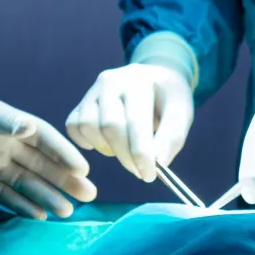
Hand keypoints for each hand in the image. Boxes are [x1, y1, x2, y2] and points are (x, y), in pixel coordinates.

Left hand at [0, 82, 96, 219]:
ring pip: (27, 182)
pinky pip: (4, 195)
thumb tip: (28, 128)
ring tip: (69, 211)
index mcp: (6, 121)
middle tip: (90, 194)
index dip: (64, 153)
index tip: (84, 168)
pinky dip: (22, 205)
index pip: (43, 138)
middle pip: (42, 163)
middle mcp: (4, 142)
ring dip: (48, 195)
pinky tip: (40, 216)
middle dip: (66, 178)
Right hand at [65, 63, 193, 182]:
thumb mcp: (181, 113)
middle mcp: (112, 80)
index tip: (149, 175)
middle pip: (109, 126)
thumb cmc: (168, 99)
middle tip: (140, 171)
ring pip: (87, 126)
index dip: (141, 153)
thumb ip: (172, 137)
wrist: (155, 79)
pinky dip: (84, 141)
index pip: (135, 121)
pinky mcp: (82, 101)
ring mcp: (93, 89)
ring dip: (106, 148)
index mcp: (139, 80)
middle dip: (125, 156)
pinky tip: (105, 144)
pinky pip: (73, 125)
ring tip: (125, 151)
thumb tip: (159, 162)